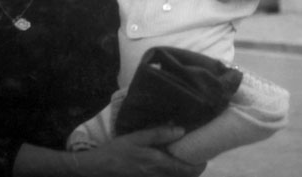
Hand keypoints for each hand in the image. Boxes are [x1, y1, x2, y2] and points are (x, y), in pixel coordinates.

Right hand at [75, 126, 206, 176]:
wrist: (97, 169)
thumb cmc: (117, 150)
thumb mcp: (138, 137)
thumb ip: (159, 134)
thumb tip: (181, 130)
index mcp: (158, 164)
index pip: (185, 170)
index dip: (198, 166)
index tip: (204, 157)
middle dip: (193, 171)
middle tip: (197, 158)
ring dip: (182, 174)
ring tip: (185, 162)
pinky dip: (171, 176)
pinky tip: (169, 167)